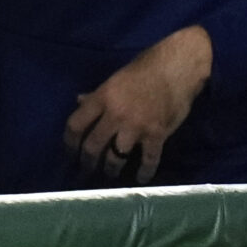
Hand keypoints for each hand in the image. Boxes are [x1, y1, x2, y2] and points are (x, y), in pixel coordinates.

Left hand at [64, 25, 212, 181]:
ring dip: (111, 170)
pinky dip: (144, 172)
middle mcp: (115, 114)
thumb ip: (96, 95)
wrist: (177, 67)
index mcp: (101, 98)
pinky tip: (140, 179)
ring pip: (115, 157)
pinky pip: (147, 160)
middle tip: (86, 171)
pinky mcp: (157, 135)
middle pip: (92, 145)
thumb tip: (78, 101)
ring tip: (110, 175)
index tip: (69, 152)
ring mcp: (136, 126)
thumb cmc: (144, 69)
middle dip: (87, 162)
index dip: (69, 142)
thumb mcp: (114, 79)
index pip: (75, 125)